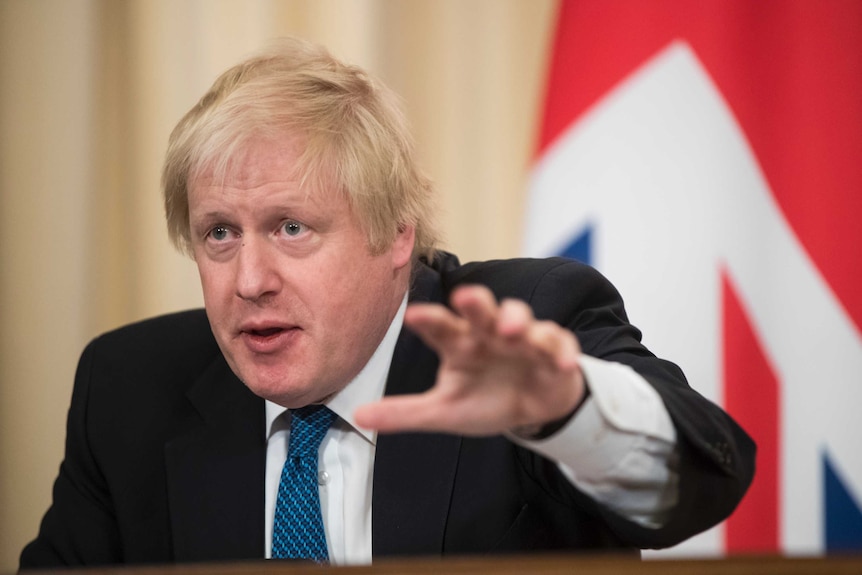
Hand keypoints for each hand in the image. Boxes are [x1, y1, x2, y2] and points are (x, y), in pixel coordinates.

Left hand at [354, 285, 585, 435]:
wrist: (533, 409)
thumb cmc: (486, 399)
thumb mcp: (444, 411)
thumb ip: (404, 412)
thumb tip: (358, 416)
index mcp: (460, 344)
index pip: (440, 327)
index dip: (429, 320)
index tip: (412, 316)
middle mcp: (489, 333)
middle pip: (481, 309)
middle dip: (475, 302)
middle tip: (465, 296)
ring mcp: (523, 338)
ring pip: (520, 317)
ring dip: (517, 320)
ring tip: (511, 331)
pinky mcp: (553, 351)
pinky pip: (559, 345)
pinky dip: (561, 352)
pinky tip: (562, 363)